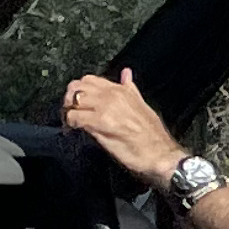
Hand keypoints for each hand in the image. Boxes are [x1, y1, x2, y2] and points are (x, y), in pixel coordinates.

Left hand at [64, 68, 186, 185]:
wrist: (160, 154)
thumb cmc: (153, 136)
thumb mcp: (142, 105)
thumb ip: (130, 89)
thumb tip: (127, 74)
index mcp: (121, 90)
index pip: (90, 80)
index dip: (81, 90)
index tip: (79, 103)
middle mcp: (112, 95)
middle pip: (78, 87)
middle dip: (69, 98)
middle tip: (69, 112)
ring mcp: (105, 107)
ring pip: (74, 99)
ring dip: (68, 110)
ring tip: (70, 122)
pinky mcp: (100, 123)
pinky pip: (75, 117)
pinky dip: (70, 123)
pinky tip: (73, 130)